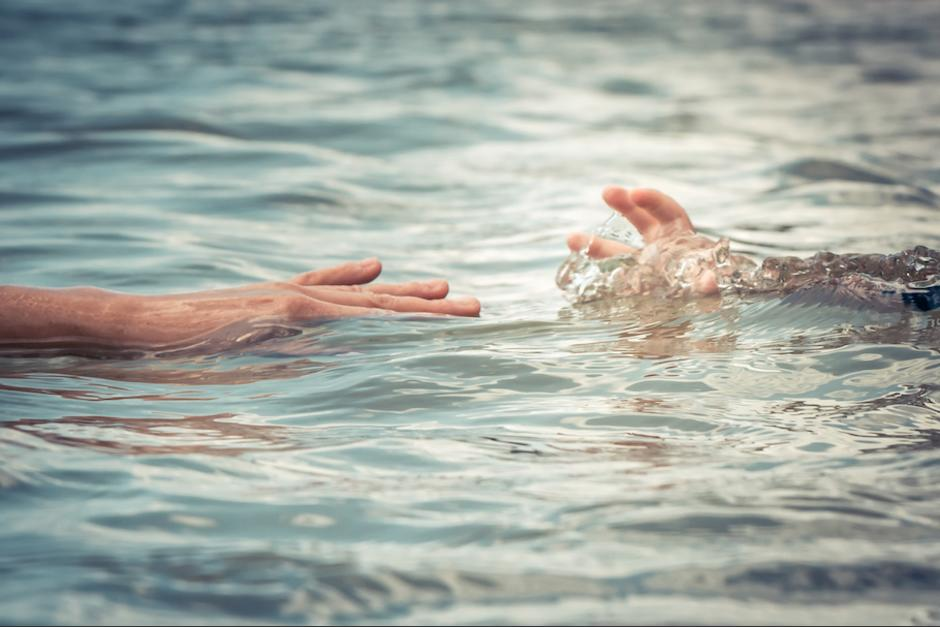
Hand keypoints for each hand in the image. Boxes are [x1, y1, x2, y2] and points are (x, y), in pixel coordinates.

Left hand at [0, 258, 479, 349]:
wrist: (132, 325)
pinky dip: (349, 277)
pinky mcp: (269, 292)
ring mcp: (286, 291)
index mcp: (300, 316)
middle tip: (476, 304)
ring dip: (401, 292)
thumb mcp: (241, 369)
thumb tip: (351, 354)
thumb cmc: (180, 359)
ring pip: (357, 292)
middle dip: (429, 307)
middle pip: (378, 302)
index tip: (466, 318)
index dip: (423, 321)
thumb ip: (297, 362)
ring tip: (443, 286)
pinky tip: (374, 267)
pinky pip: (320, 281)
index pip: (376, 319)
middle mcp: (301, 297)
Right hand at [566, 187, 752, 296]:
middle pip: (640, 220)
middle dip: (624, 204)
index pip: (668, 213)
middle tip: (607, 192)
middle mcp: (659, 250)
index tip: (635, 193)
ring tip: (571, 239)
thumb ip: (705, 287)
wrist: (687, 326)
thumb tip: (710, 281)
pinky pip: (608, 276)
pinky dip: (592, 271)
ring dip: (594, 243)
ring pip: (616, 250)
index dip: (653, 200)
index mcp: (680, 242)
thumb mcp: (704, 294)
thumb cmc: (699, 302)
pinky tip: (574, 264)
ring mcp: (641, 268)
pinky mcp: (628, 287)